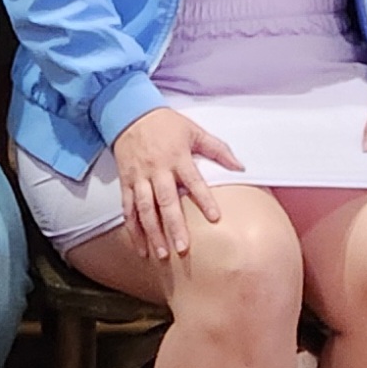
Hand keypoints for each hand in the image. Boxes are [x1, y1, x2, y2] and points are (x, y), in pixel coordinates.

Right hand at [110, 107, 240, 261]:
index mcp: (177, 157)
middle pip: (166, 201)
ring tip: (162, 254)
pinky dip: (133, 229)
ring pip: (144, 209)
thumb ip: (218, 149)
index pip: (194, 181)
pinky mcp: (126, 182)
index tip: (215, 218)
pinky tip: (140, 246)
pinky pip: (127, 208)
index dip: (204, 199)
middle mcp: (157, 170)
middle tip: (182, 249)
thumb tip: (240, 166)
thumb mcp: (194, 131)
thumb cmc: (166, 124)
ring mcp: (139, 177)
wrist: (129, 113)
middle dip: (174, 226)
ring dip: (153, 233)